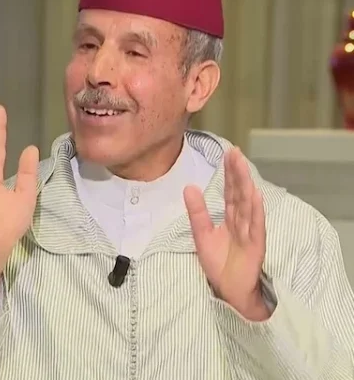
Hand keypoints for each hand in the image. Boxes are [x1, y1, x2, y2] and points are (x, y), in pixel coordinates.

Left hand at [183, 148, 269, 320]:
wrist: (230, 292)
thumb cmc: (219, 264)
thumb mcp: (202, 235)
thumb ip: (197, 212)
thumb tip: (189, 187)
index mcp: (230, 218)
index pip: (230, 191)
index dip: (229, 173)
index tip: (228, 153)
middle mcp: (242, 222)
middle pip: (239, 193)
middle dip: (237, 173)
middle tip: (235, 152)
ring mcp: (250, 233)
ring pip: (247, 205)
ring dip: (245, 185)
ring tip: (243, 167)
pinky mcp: (255, 246)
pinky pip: (255, 226)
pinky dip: (255, 211)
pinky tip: (255, 196)